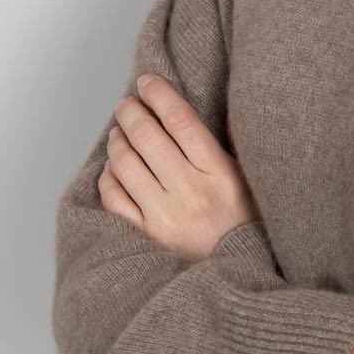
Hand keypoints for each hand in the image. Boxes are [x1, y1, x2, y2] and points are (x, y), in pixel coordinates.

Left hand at [98, 74, 260, 262]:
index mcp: (218, 172)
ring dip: (117, 142)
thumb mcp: (244, 178)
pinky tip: (113, 168)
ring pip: (126, 166)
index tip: (147, 82)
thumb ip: (216, 148)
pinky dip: (109, 178)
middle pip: (148, 138)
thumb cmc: (245, 220)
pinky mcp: (148, 236)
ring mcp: (165, 216)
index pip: (181, 121)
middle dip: (131, 113)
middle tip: (126, 105)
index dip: (160, 96)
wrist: (241, 271)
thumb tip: (182, 113)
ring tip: (118, 133)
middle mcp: (189, 191)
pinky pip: (115, 199)